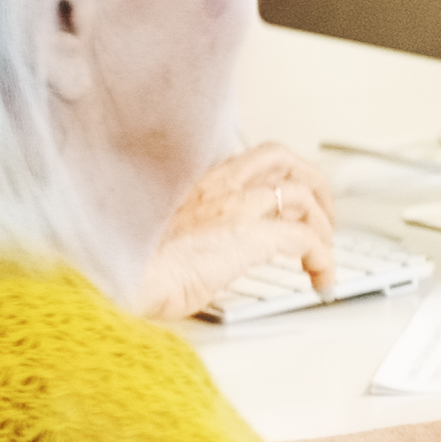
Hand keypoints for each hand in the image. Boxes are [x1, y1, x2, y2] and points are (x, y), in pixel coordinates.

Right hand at [128, 142, 342, 321]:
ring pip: (302, 194)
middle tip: (322, 218)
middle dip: (313, 183)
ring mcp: (237, 207)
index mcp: (199, 183)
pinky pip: (307, 240)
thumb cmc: (130, 266)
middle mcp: (220, 186)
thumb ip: (194, 233)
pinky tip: (322, 282)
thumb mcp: (163, 239)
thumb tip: (211, 256)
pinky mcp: (251, 235)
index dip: (280, 178)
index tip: (290, 205)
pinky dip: (324, 259)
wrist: (116, 278)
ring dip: (322, 225)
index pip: (252, 161)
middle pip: (284, 159)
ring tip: (323, 254)